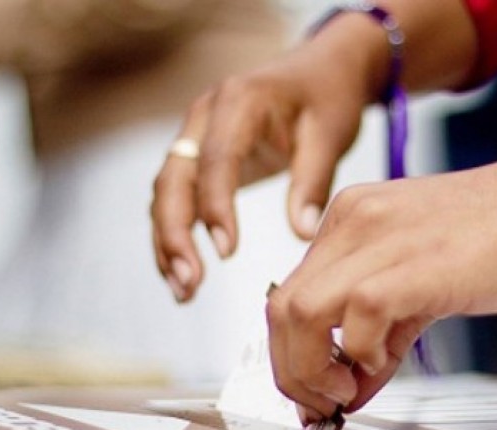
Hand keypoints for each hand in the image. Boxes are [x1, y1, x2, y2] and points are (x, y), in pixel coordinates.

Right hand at [150, 51, 367, 301]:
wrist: (320, 70)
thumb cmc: (327, 97)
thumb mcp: (330, 135)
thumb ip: (313, 182)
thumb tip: (301, 235)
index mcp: (238, 103)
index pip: (215, 159)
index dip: (215, 206)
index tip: (226, 250)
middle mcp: (204, 116)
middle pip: (173, 179)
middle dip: (174, 235)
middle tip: (190, 283)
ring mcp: (195, 135)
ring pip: (166, 193)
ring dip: (168, 242)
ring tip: (185, 291)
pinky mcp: (198, 156)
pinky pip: (177, 198)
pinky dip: (177, 234)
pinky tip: (185, 271)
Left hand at [266, 152, 496, 422]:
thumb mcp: (425, 283)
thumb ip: (383, 334)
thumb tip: (353, 386)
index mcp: (350, 221)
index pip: (289, 295)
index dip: (292, 355)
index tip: (316, 392)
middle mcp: (353, 223)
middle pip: (278, 308)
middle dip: (291, 372)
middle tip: (321, 404)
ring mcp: (380, 239)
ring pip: (296, 313)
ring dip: (311, 369)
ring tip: (347, 390)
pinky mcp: (415, 264)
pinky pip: (356, 318)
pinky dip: (360, 355)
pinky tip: (389, 361)